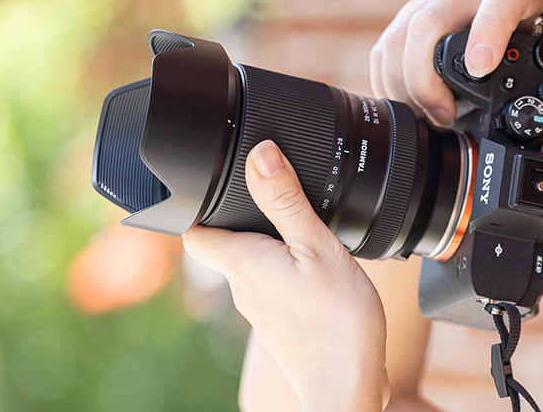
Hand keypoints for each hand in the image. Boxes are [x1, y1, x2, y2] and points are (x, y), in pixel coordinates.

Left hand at [184, 140, 386, 411]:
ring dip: (272, 246)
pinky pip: (275, 287)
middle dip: (245, 219)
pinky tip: (319, 273)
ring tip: (306, 235)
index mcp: (242, 262)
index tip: (219, 183)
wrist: (348, 386)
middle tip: (276, 198)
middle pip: (226, 244)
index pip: (194, 229)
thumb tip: (260, 155)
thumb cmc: (337, 323)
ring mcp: (260, 310)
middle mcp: (243, 288)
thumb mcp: (317, 247)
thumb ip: (287, 201)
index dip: (199, 203)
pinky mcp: (281, 324)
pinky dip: (290, 272)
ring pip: (254, 265)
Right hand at [370, 0, 542, 127]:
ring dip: (405, 87)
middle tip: (445, 117)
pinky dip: (389, 84)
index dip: (486, 33)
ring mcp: (430, 3)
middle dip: (427, 79)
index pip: (499, 2)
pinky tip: (407, 108)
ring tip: (430, 120)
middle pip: (427, 26)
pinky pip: (385, 49)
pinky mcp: (407, 19)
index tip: (482, 66)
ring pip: (398, 39)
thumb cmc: (530, 22)